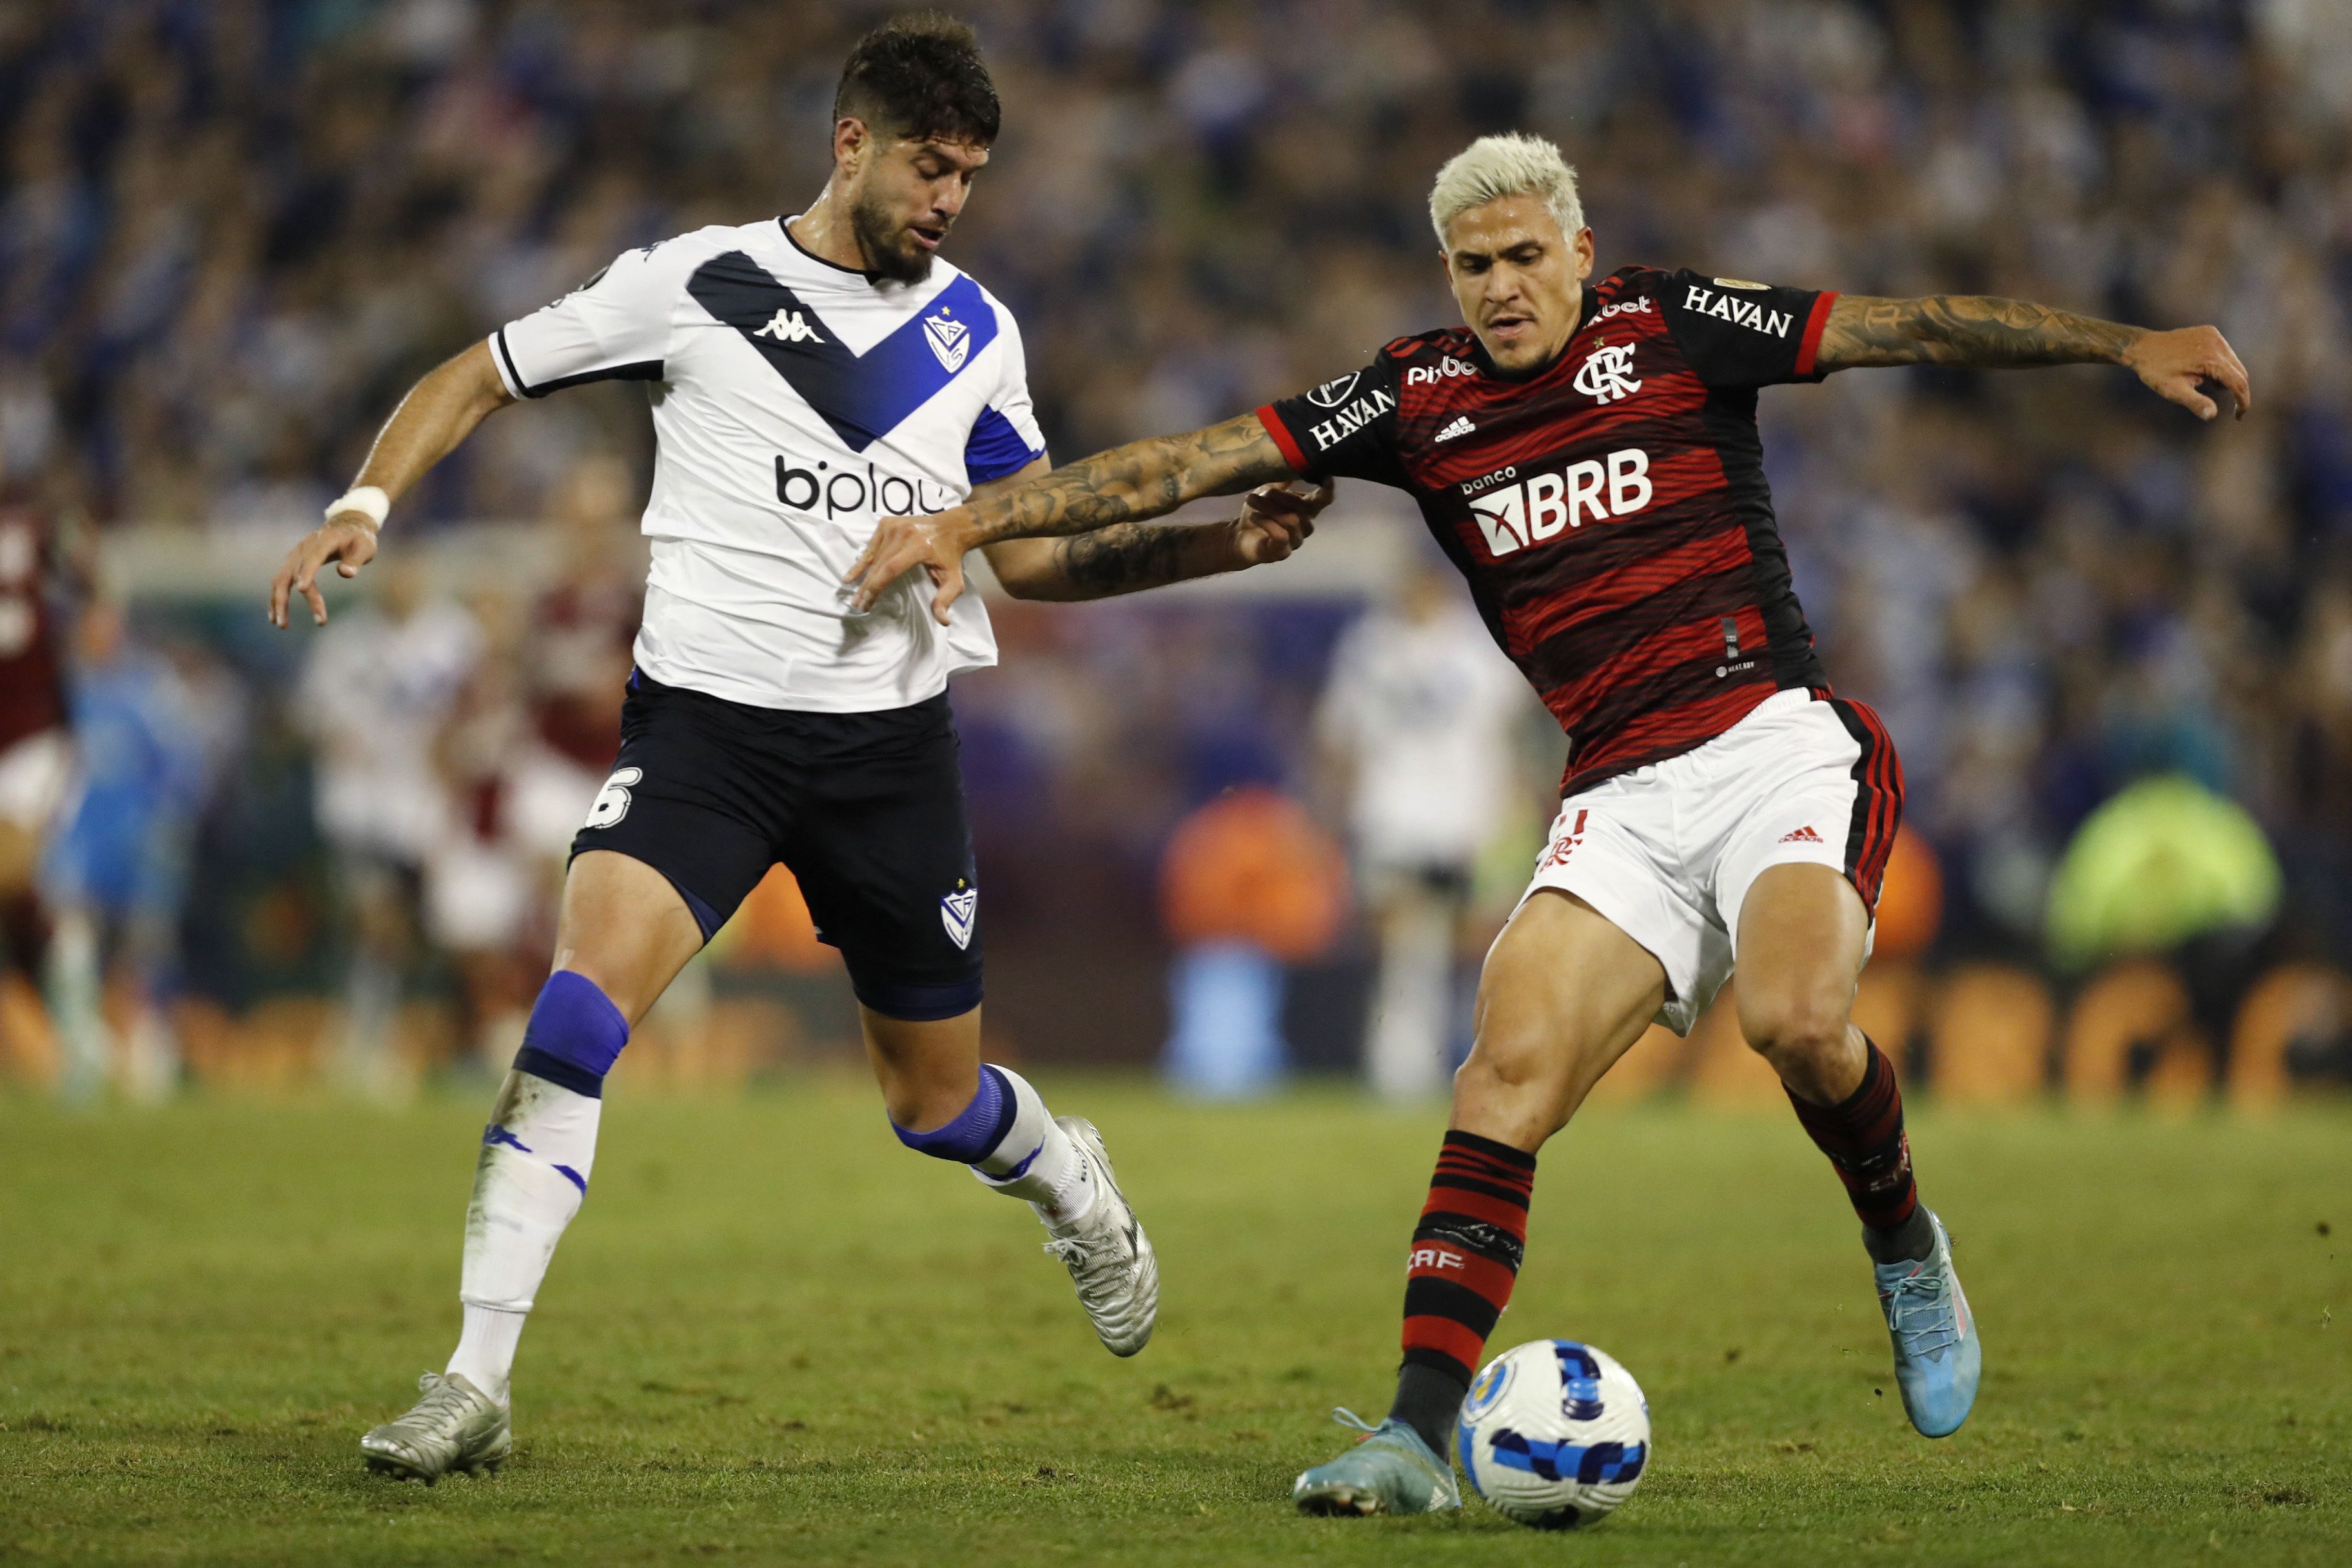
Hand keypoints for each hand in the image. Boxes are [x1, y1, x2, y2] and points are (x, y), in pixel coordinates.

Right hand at [268, 516, 379, 627]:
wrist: (346, 525)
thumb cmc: (359, 539)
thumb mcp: (366, 547)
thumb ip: (356, 560)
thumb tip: (345, 574)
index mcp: (324, 541)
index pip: (313, 557)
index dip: (307, 572)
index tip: (303, 589)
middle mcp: (304, 547)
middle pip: (293, 573)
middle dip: (291, 597)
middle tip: (297, 621)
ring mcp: (296, 554)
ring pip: (281, 579)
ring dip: (278, 601)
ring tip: (281, 624)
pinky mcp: (293, 562)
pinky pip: (281, 580)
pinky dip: (277, 597)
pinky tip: (276, 615)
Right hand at [844, 506, 979, 623]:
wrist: (951, 526)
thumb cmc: (951, 556)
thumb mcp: (954, 580)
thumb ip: (946, 600)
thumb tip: (943, 621)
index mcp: (919, 547)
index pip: (891, 569)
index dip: (877, 587)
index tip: (867, 603)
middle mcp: (904, 534)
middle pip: (879, 563)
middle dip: (867, 585)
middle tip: (857, 603)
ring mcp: (894, 526)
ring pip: (874, 554)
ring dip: (862, 574)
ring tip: (852, 590)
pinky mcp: (888, 522)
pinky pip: (873, 545)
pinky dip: (864, 559)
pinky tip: (853, 572)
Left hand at [1226, 479, 1333, 568]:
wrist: (1238, 537)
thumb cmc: (1257, 513)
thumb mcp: (1267, 492)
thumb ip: (1281, 482)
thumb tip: (1292, 461)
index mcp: (1305, 510)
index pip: (1323, 501)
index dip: (1327, 491)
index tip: (1326, 478)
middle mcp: (1305, 526)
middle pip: (1303, 508)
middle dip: (1281, 496)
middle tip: (1262, 491)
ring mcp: (1295, 541)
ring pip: (1291, 520)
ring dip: (1269, 507)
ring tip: (1251, 499)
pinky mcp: (1282, 552)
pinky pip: (1281, 535)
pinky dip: (1266, 522)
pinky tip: (1254, 516)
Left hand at [2123, 325, 2251, 421]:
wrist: (2142, 347)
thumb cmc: (2156, 372)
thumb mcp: (2173, 391)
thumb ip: (2195, 403)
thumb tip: (2213, 415)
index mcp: (2211, 359)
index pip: (2238, 383)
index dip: (2242, 401)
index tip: (2239, 417)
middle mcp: (2217, 344)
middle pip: (2240, 373)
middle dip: (2236, 391)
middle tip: (2223, 406)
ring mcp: (2214, 336)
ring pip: (2234, 362)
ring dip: (2227, 377)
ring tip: (2202, 383)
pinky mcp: (2210, 332)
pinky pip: (2224, 352)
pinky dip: (2221, 365)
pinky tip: (2201, 371)